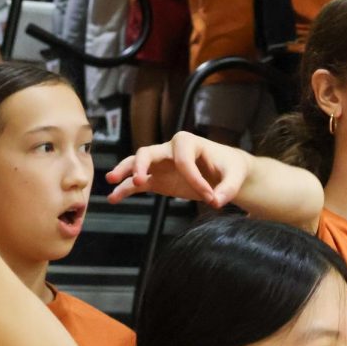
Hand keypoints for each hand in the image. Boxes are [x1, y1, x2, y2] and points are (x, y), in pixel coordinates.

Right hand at [106, 131, 251, 208]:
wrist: (225, 173)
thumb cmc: (229, 169)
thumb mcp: (235, 176)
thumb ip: (227, 189)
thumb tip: (216, 202)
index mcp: (188, 143)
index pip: (183, 160)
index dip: (195, 180)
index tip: (210, 197)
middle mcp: (170, 150)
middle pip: (148, 152)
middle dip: (141, 164)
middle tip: (138, 178)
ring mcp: (160, 165)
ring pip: (136, 164)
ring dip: (124, 172)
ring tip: (111, 180)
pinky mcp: (157, 180)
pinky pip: (138, 184)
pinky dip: (125, 189)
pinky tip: (114, 198)